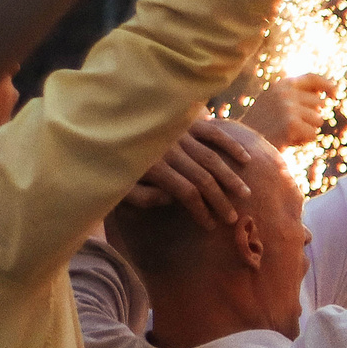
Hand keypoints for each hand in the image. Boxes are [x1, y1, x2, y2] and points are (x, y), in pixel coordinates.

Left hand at [122, 119, 255, 228]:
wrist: (101, 125)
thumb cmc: (109, 163)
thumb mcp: (118, 187)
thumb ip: (145, 198)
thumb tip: (173, 199)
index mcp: (152, 166)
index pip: (187, 192)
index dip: (201, 211)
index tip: (210, 225)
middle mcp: (169, 148)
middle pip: (203, 178)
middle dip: (220, 200)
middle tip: (233, 218)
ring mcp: (178, 133)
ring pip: (211, 157)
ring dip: (230, 177)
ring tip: (245, 194)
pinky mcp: (184, 122)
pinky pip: (212, 132)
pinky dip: (229, 144)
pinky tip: (244, 159)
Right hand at [239, 74, 330, 149]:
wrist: (244, 144)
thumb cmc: (263, 126)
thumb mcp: (276, 104)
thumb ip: (296, 97)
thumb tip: (325, 95)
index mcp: (281, 85)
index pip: (311, 78)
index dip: (327, 84)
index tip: (335, 94)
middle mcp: (284, 92)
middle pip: (320, 103)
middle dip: (311, 117)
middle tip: (290, 125)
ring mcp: (287, 107)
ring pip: (318, 120)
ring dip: (307, 130)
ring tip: (287, 132)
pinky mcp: (291, 124)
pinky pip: (313, 134)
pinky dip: (304, 140)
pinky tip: (287, 140)